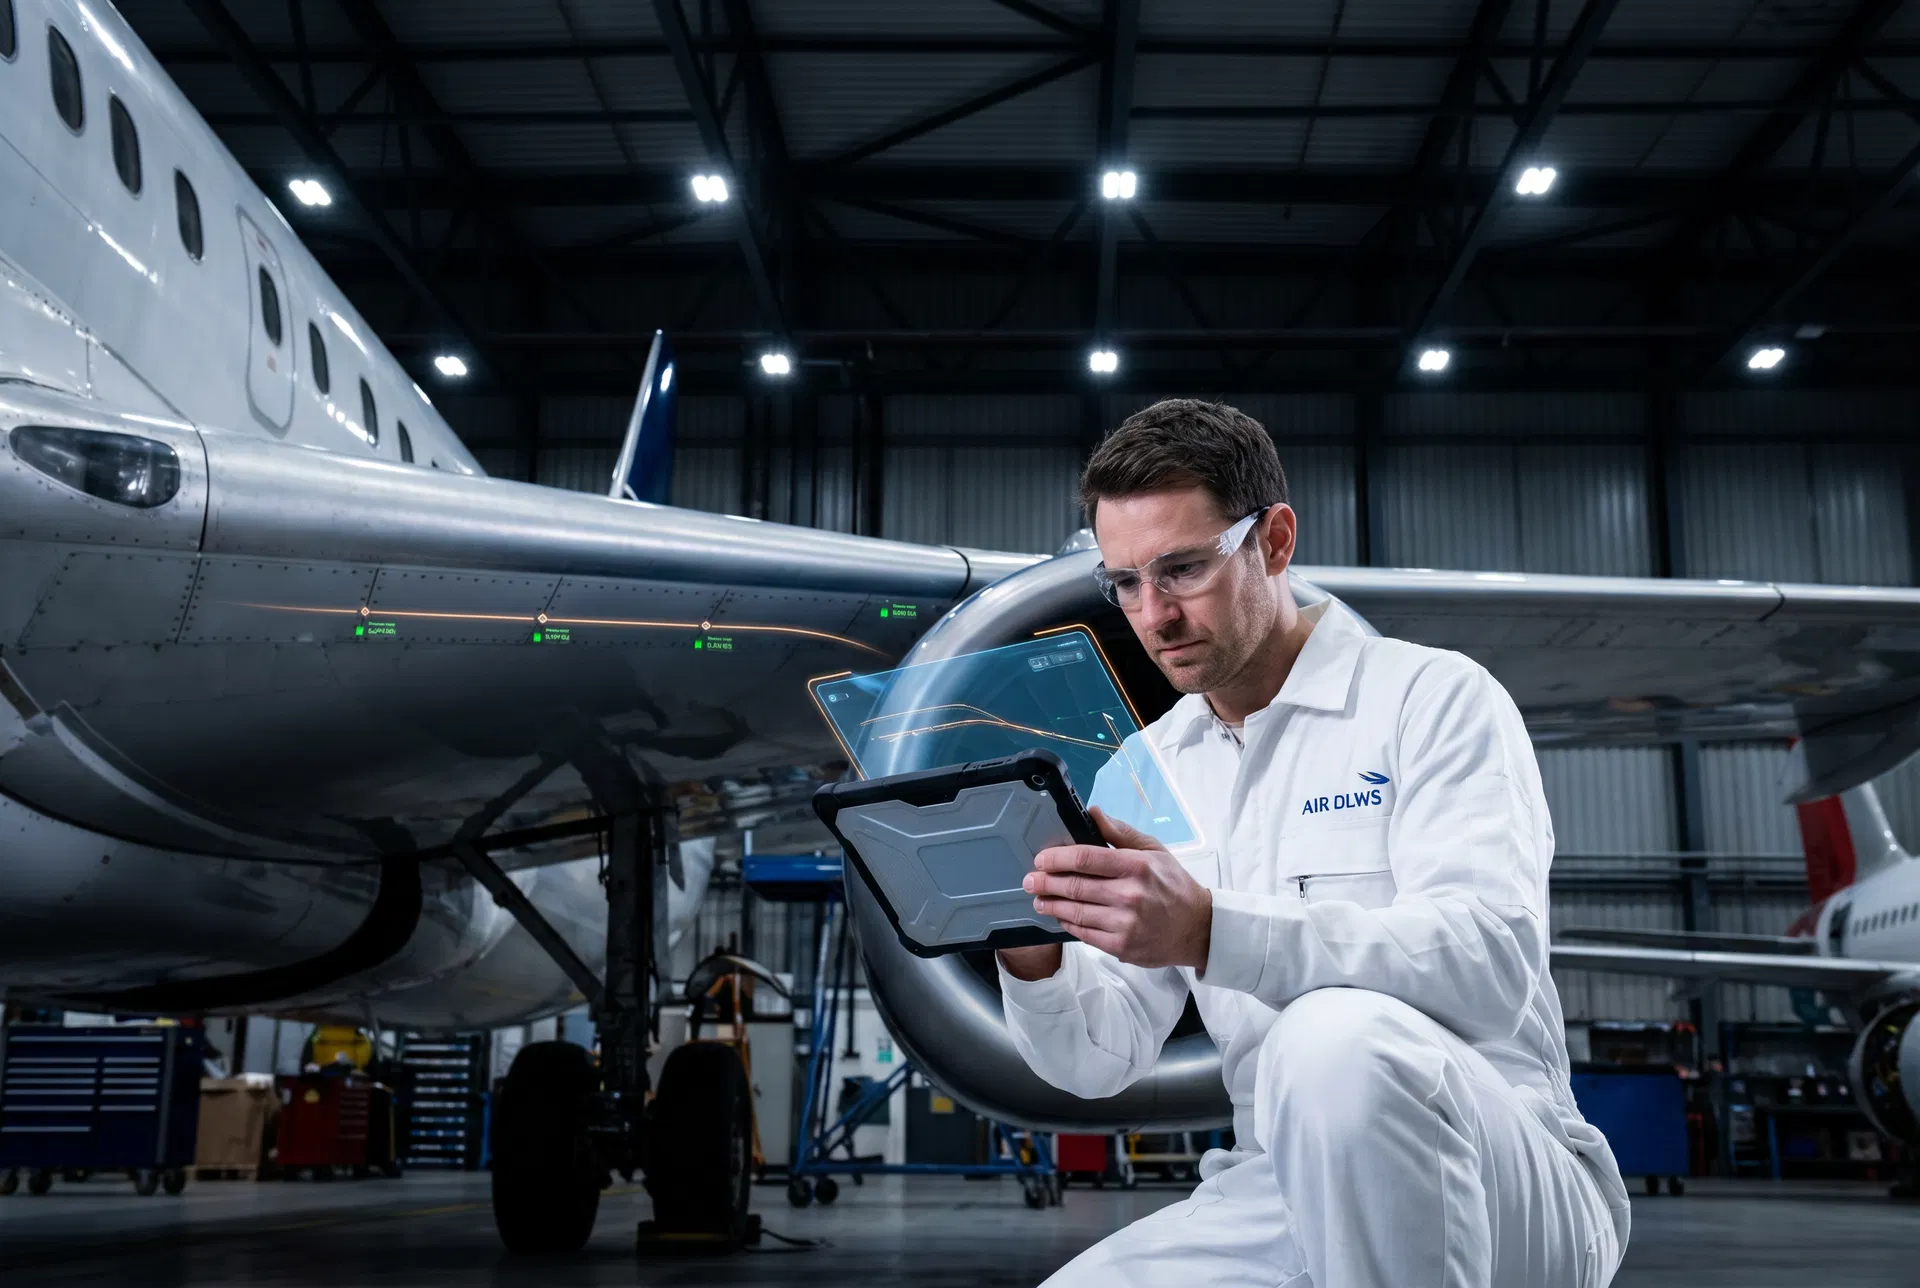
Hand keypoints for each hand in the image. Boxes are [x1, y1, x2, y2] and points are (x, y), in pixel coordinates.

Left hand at [1023, 808, 1212, 969]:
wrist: (1197, 928)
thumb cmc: (1173, 885)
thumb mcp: (1154, 851)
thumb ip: (1120, 833)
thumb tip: (1093, 812)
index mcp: (1136, 867)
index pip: (1086, 858)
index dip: (1057, 858)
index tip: (1041, 859)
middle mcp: (1129, 895)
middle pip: (1075, 886)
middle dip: (1046, 882)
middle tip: (1030, 880)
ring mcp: (1125, 924)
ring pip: (1075, 912)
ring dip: (1051, 904)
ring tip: (1038, 899)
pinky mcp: (1121, 946)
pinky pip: (1084, 933)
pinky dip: (1067, 923)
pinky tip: (1060, 915)